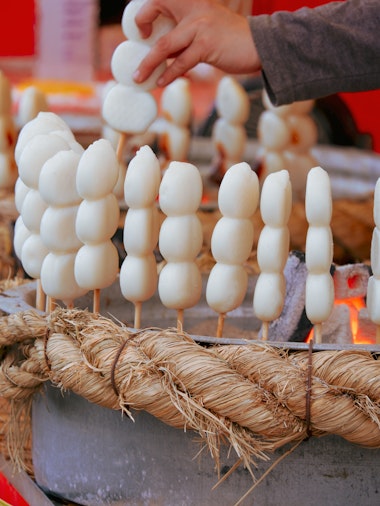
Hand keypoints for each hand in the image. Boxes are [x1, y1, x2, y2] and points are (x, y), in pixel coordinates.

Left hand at [133, 0, 260, 86]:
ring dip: (148, 64)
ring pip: (164, 45)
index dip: (147, 12)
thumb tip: (165, 55)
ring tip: (139, 78)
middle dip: (140, 26)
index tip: (144, 32)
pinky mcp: (206, 45)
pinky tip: (161, 81)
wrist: (260, 45)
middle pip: (157, 9)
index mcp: (194, 3)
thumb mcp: (207, 30)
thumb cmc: (233, 41)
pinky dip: (169, 74)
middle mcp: (195, 9)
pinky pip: (181, 62)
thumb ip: (186, 37)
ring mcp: (200, 26)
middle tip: (137, 46)